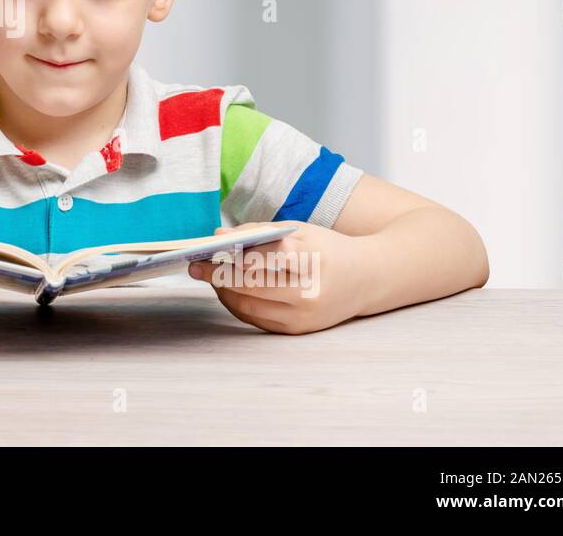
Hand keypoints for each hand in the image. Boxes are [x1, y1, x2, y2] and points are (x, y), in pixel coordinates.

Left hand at [187, 222, 378, 333]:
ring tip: (211, 276)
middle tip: (194, 266)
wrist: (368, 279)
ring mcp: (303, 316)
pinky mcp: (299, 330)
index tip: (205, 249)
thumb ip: (259, 231)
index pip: (262, 258)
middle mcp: (308, 292)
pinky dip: (238, 305)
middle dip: (217, 275)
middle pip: (250, 286)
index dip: (229, 255)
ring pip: (249, 306)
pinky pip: (257, 320)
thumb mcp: (300, 230)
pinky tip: (229, 291)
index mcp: (311, 260)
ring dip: (223, 292)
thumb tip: (218, 235)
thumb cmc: (328, 249)